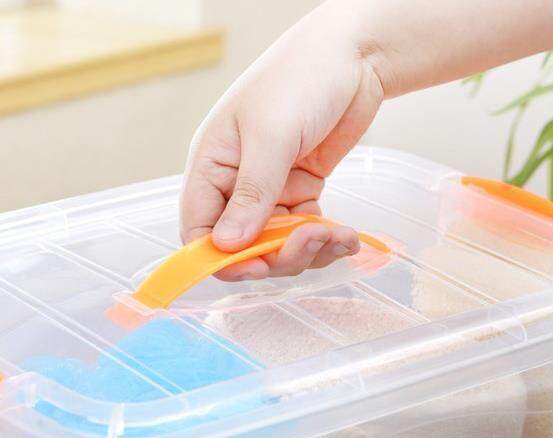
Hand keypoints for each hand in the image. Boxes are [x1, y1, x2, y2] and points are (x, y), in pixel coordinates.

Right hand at [179, 1, 384, 279]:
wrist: (354, 55)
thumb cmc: (300, 78)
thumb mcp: (271, 135)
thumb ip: (250, 193)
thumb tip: (226, 246)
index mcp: (212, 167)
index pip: (198, 230)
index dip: (221, 259)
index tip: (258, 268)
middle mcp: (236, 185)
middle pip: (243, 247)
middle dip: (278, 255)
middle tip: (313, 241)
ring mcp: (270, 191)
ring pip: (277, 246)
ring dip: (308, 251)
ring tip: (338, 235)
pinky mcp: (301, 192)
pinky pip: (305, 233)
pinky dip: (325, 241)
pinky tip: (345, 235)